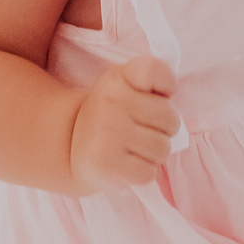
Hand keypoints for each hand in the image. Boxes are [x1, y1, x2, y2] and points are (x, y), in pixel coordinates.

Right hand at [69, 55, 180, 191]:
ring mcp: (108, 133)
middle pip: (170, 119)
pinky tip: (129, 164)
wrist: (73, 147)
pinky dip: (144, 172)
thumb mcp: (126, 86)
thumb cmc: (113, 115)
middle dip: (165, 129)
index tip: (159, 95)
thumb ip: (153, 80)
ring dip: (155, 154)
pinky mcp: (107, 164)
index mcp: (118, 78)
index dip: (166, 84)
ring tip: (137, 148)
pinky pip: (149, 172)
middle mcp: (111, 102)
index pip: (152, 71)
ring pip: (162, 149)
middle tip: (146, 130)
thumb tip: (170, 92)